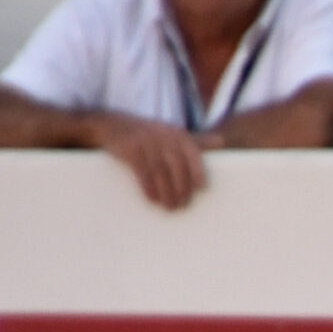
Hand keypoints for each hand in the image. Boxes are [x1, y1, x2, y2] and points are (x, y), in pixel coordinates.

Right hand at [87, 111, 209, 208]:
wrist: (110, 124)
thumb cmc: (148, 134)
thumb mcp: (171, 133)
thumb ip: (195, 140)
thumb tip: (222, 142)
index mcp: (177, 134)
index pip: (192, 154)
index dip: (198, 171)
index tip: (202, 189)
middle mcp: (163, 136)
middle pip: (177, 166)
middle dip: (182, 188)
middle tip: (182, 205)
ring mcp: (145, 141)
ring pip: (161, 171)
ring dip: (166, 192)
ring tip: (170, 207)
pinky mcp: (129, 148)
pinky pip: (142, 171)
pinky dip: (148, 187)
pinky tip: (152, 199)